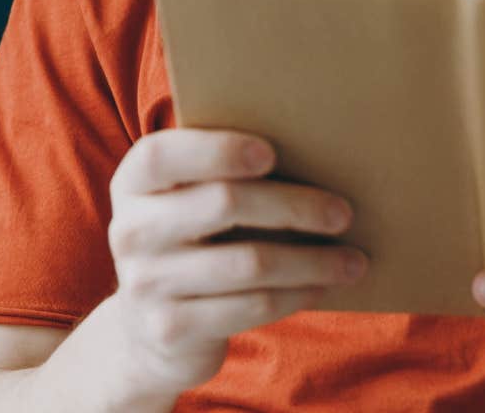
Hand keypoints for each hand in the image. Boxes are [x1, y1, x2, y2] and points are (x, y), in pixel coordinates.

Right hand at [104, 128, 366, 397]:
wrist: (147, 333)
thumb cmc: (190, 244)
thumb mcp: (184, 204)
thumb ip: (218, 175)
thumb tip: (313, 150)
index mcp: (133, 184)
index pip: (163, 155)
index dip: (218, 150)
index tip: (272, 154)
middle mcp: (130, 230)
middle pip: (224, 203)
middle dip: (294, 205)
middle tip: (343, 212)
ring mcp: (147, 283)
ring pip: (250, 262)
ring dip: (312, 260)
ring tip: (353, 260)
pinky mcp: (172, 328)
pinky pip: (251, 306)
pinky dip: (297, 295)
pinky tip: (322, 287)